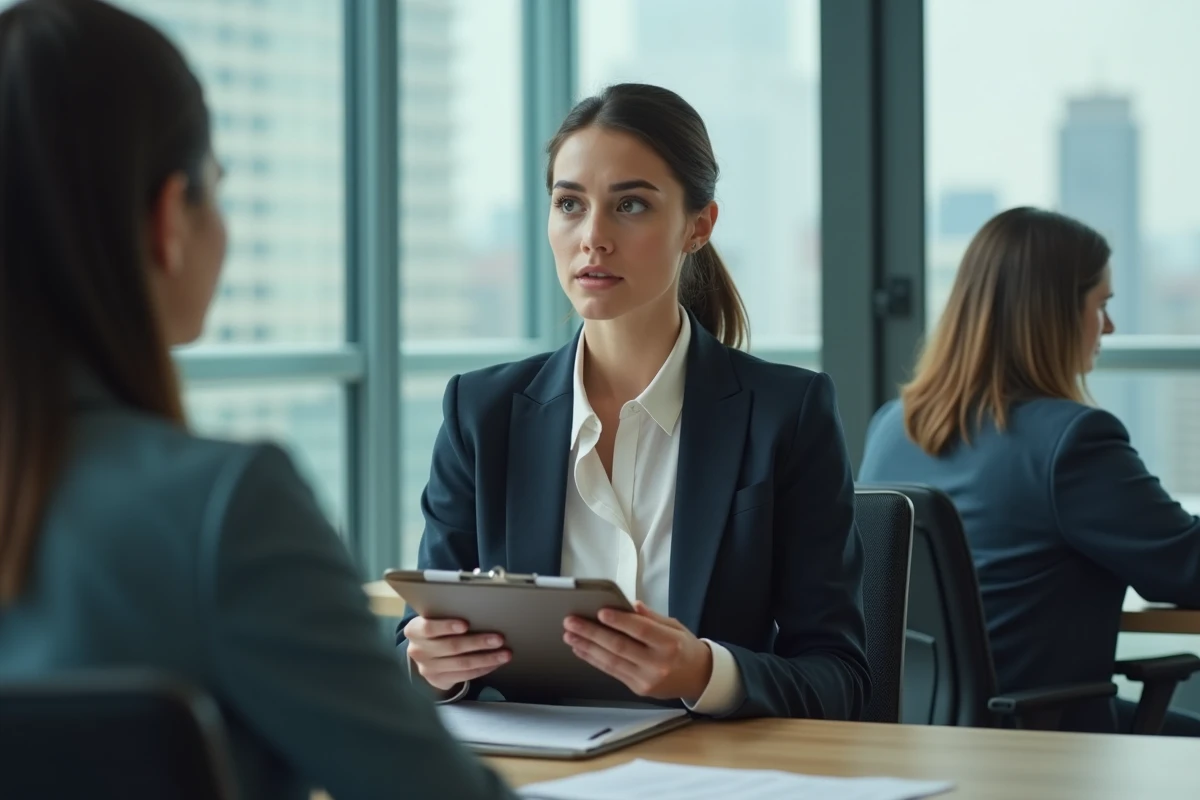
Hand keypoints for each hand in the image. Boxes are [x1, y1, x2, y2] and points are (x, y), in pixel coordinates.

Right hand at [403, 616, 510, 691]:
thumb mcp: (433, 620)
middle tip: (498, 638)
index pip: (428, 628)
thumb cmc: (435, 630)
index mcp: (414, 630)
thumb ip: (446, 615)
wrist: (423, 655)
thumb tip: (479, 610)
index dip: (447, 626)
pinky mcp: (439, 681)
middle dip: (478, 642)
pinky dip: (483, 668)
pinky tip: (495, 663)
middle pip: (451, 647)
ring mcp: (428, 668)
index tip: (465, 624)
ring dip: (487, 658)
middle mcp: (418, 651)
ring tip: (505, 653)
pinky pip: (465, 675)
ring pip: (462, 664)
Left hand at [563, 602, 712, 702]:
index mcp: (670, 644)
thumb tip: (630, 605)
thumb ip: (651, 617)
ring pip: (611, 661)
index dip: (619, 621)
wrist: (699, 677)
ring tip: (570, 635)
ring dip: (587, 647)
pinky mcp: (638, 689)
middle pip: (620, 646)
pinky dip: (594, 660)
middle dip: (592, 633)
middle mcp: (658, 664)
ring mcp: (647, 679)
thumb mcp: (674, 626)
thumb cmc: (684, 648)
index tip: (600, 611)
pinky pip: (612, 672)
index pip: (641, 630)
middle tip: (572, 622)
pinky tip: (582, 650)